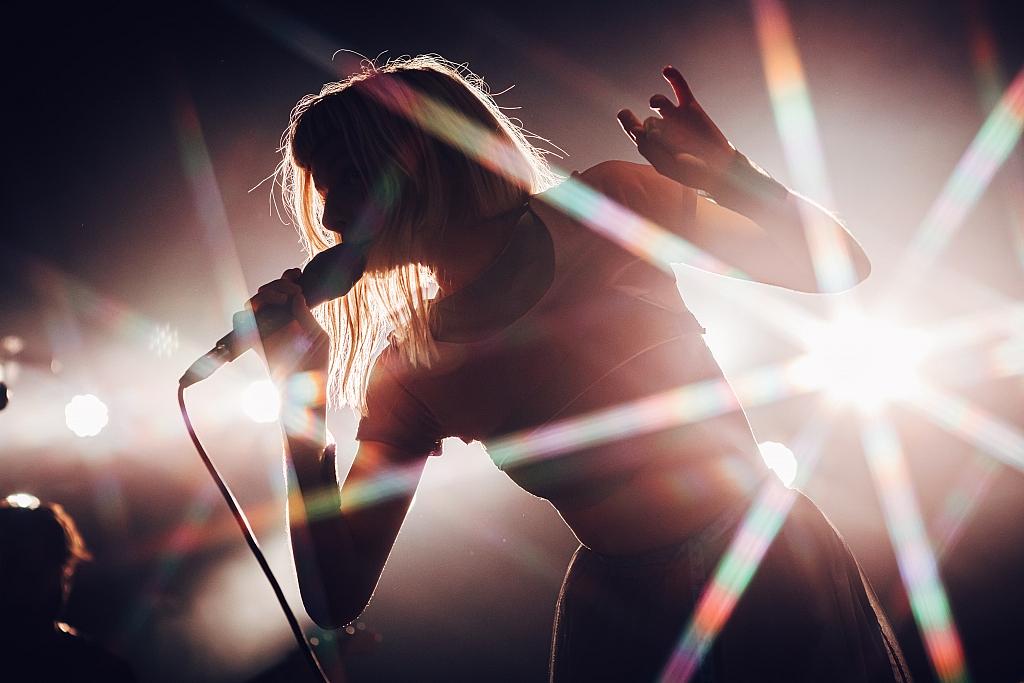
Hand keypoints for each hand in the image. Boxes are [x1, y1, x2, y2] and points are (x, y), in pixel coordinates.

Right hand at [245, 268, 328, 383]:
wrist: (303, 393)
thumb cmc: (315, 366)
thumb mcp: (318, 337)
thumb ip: (306, 316)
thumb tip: (296, 295)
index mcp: (296, 317)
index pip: (287, 290)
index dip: (288, 278)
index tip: (297, 273)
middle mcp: (279, 321)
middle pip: (269, 291)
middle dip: (278, 284)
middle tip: (290, 289)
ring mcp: (265, 329)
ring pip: (254, 302)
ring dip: (265, 294)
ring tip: (281, 299)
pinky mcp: (254, 340)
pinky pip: (241, 321)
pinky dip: (246, 313)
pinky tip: (263, 309)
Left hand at [617, 66, 736, 191]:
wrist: (720, 168)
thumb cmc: (692, 172)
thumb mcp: (668, 167)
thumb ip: (652, 149)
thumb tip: (642, 126)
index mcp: (651, 145)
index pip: (635, 131)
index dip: (630, 125)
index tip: (637, 129)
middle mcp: (661, 128)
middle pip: (649, 121)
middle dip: (655, 129)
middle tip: (668, 140)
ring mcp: (675, 116)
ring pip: (658, 102)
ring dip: (656, 102)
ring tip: (657, 105)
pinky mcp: (690, 107)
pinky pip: (680, 88)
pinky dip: (674, 77)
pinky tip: (666, 70)